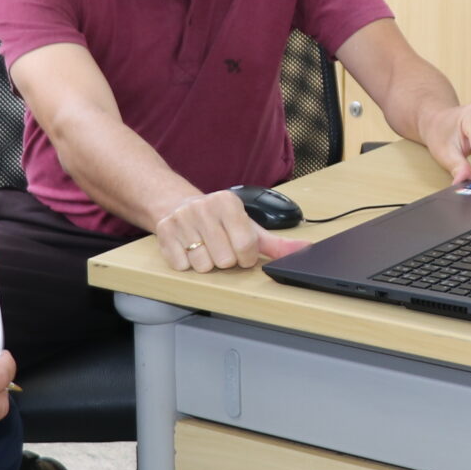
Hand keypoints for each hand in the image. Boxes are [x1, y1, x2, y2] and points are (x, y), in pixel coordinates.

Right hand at [154, 189, 303, 272]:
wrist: (178, 205)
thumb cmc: (220, 221)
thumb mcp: (249, 228)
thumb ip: (277, 244)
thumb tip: (306, 250)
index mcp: (228, 203)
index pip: (246, 247)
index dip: (245, 256)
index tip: (240, 248)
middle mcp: (205, 207)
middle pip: (225, 260)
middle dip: (225, 260)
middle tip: (220, 246)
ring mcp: (183, 219)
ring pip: (203, 265)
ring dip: (205, 262)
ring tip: (204, 246)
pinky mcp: (165, 232)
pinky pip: (182, 265)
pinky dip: (186, 263)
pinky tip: (188, 247)